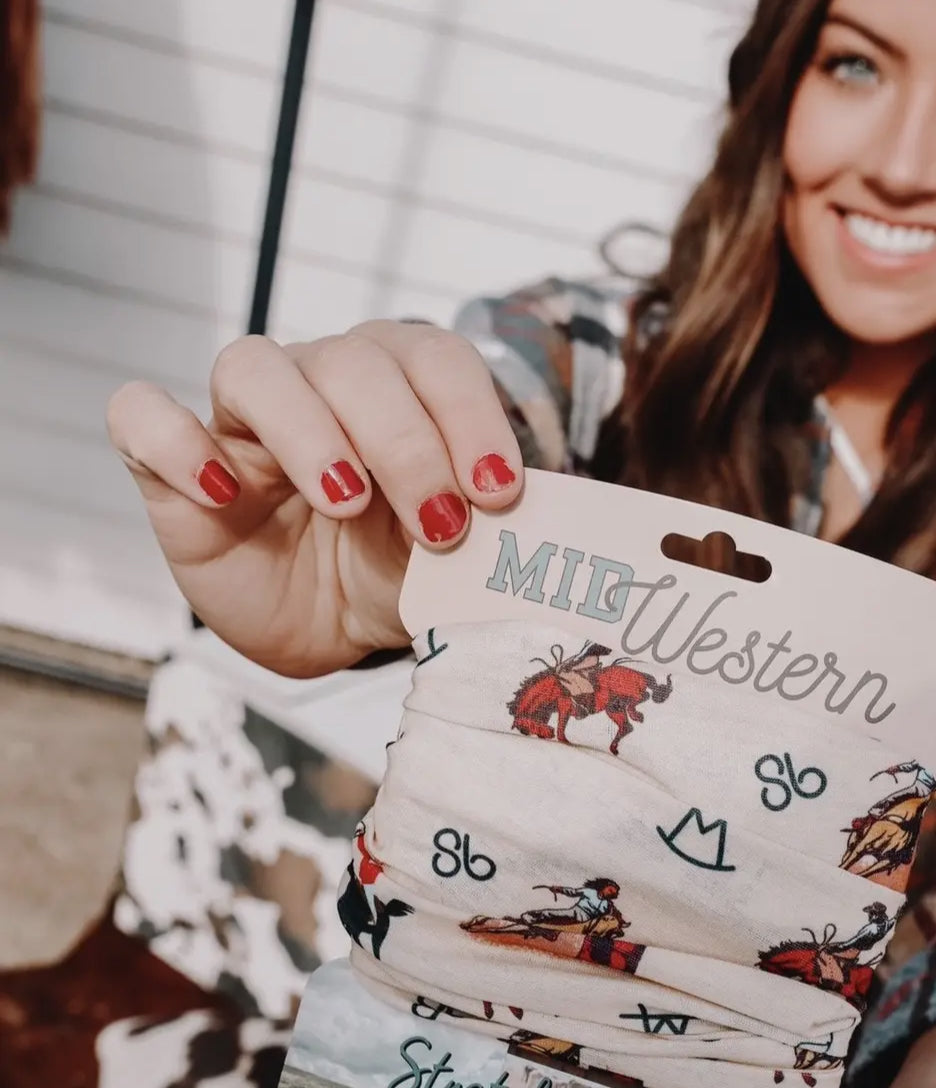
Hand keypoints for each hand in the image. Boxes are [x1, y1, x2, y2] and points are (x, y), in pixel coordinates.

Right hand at [107, 323, 523, 676]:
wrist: (325, 630)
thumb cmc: (391, 576)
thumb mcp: (452, 563)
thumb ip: (489, 534)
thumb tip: (545, 532)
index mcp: (397, 389)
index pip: (433, 359)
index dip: (468, 414)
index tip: (498, 492)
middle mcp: (318, 386)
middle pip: (350, 362)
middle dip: (405, 441)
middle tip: (438, 523)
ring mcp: (240, 423)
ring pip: (253, 366)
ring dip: (310, 432)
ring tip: (348, 503)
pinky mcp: (169, 466)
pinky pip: (141, 416)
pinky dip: (177, 444)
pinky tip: (226, 495)